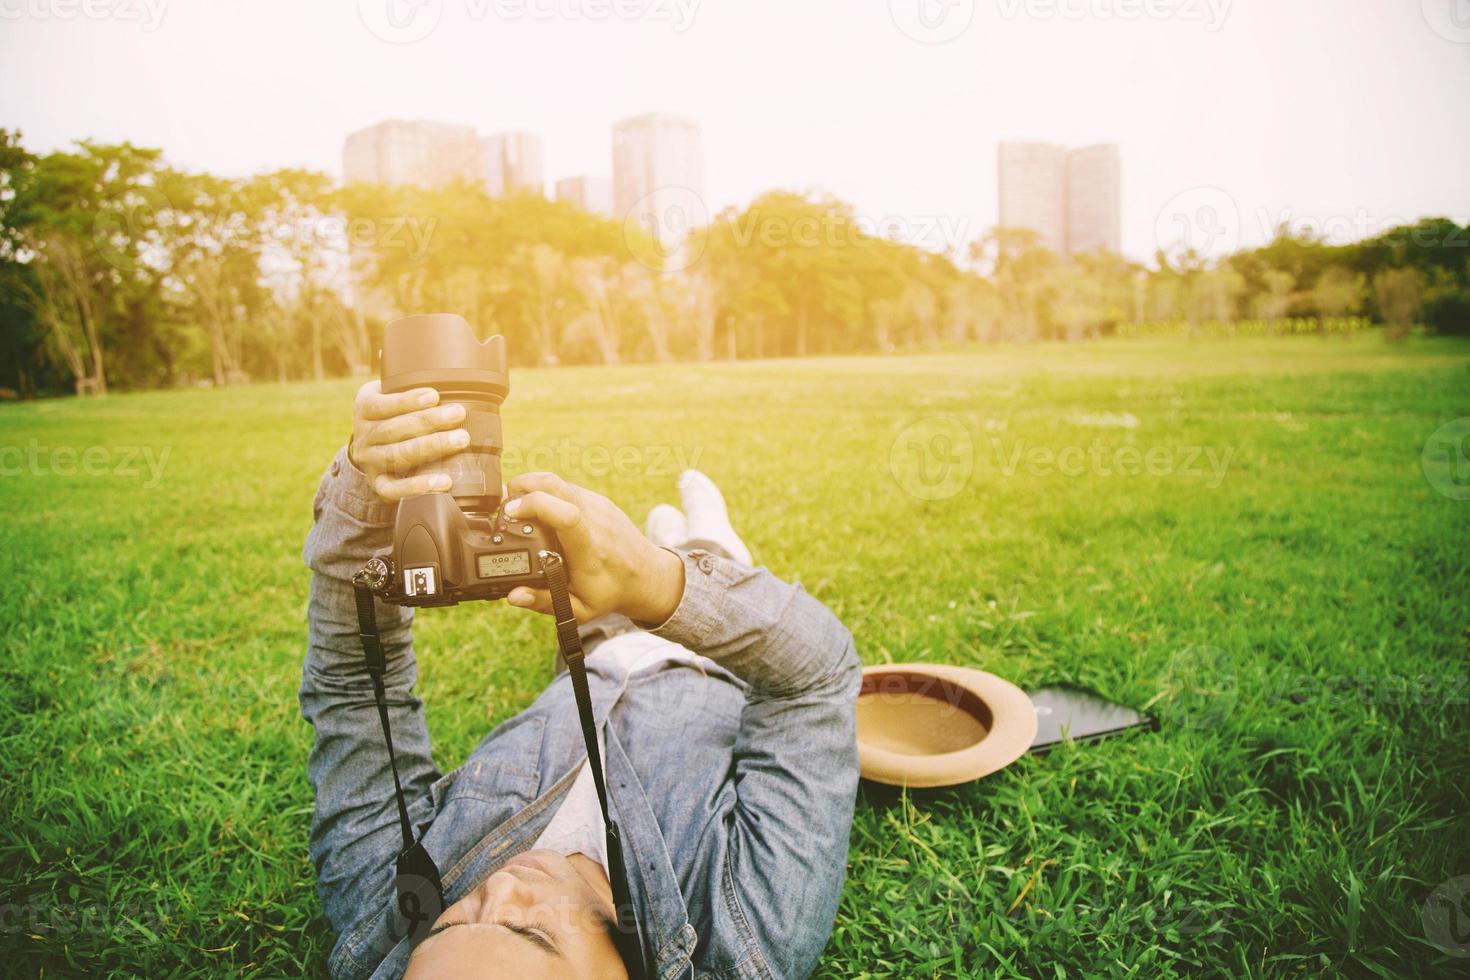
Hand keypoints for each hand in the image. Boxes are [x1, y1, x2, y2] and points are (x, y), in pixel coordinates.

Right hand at [348, 380, 469, 501]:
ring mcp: (369, 462)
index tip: (435, 396)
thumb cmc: (391, 415)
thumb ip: (403, 380)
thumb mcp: (388, 393)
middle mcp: (363, 435)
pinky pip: (395, 489)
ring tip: (460, 441)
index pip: (382, 405)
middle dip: (429, 421)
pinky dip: (419, 487)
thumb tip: (421, 354)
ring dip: (431, 448)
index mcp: (364, 407)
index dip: (408, 401)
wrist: (368, 451)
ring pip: (398, 456)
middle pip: (395, 430)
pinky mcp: (378, 484)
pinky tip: (445, 481)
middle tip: (458, 415)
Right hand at [502, 472, 684, 625]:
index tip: (510, 513)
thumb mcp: (580, 608)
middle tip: (505, 511)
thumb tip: (514, 596)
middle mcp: (595, 521)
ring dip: (529, 487)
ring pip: (556, 480)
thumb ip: (545, 602)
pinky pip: (564, 486)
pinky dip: (544, 492)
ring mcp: (597, 505)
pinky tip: (536, 512)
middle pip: (554, 485)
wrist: (648, 575)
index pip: (567, 516)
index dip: (535, 506)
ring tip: (515, 511)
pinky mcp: (597, 499)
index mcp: (589, 550)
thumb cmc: (611, 592)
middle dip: (521, 489)